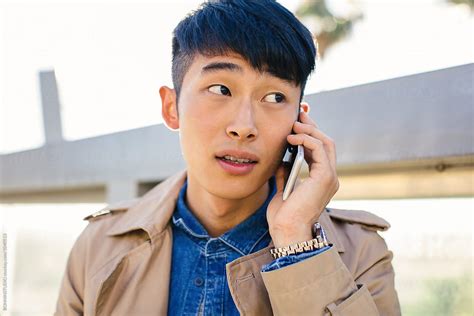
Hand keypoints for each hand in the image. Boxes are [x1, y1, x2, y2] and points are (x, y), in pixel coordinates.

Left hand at [267, 103, 338, 247]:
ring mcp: (330, 177)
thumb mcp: (283, 187)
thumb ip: (285, 172)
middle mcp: (329, 177)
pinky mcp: (325, 177)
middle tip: (298, 113)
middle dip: (312, 126)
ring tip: (294, 122)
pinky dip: (307, 140)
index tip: (297, 120)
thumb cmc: (284, 215)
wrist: (287, 230)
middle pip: (326, 142)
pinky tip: (293, 137)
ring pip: (326, 143)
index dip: (310, 133)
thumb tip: (281, 158)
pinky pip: (320, 150)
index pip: (319, 149)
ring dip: (309, 130)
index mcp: (321, 179)